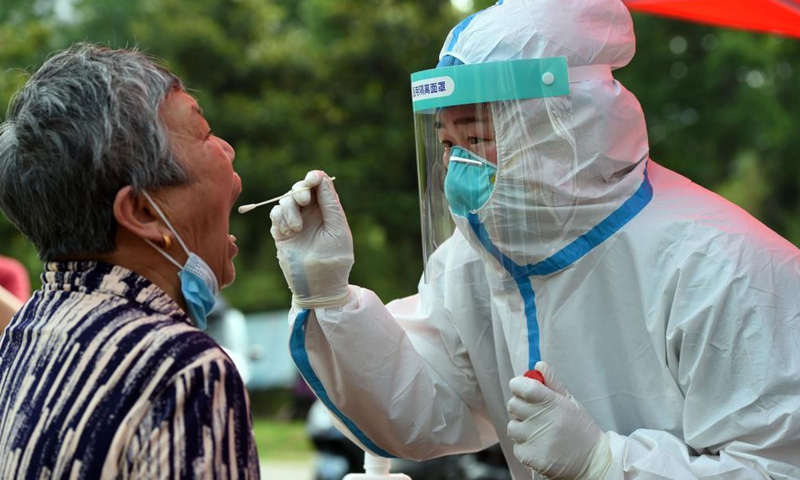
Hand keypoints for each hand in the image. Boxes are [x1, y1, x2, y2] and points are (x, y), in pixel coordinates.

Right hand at [270, 171, 353, 308]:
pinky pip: (274, 214)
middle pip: (299, 188)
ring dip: (289, 209)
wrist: (319, 286)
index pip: (319, 186)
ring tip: (296, 229)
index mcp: (327, 211)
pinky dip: (279, 218)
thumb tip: (322, 179)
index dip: (314, 177)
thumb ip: (330, 204)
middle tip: (303, 200)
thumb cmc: (335, 260)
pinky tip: (288, 232)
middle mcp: (311, 214)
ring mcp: (295, 222)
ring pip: (285, 200)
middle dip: (299, 190)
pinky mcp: (281, 232)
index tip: (311, 179)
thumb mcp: (337, 230)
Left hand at [507, 362, 611, 479]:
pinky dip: (525, 446)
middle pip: (512, 404)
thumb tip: (538, 365)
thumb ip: (552, 383)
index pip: (523, 387)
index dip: (518, 385)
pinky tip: (540, 446)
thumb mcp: (570, 402)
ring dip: (521, 428)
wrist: (592, 461)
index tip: (522, 388)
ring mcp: (536, 440)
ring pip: (512, 427)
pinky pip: (516, 447)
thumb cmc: (580, 429)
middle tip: (534, 413)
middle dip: (520, 406)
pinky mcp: (531, 457)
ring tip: (538, 432)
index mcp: (553, 403)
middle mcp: (543, 420)